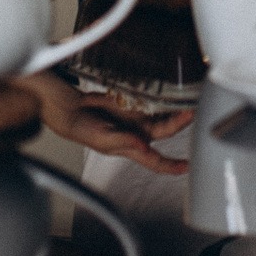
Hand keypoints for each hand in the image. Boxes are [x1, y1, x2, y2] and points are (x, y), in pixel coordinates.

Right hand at [17, 72, 192, 175]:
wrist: (65, 106)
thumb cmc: (79, 128)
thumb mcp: (102, 140)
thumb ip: (124, 143)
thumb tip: (146, 148)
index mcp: (130, 147)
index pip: (156, 160)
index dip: (173, 166)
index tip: (187, 167)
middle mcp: (135, 132)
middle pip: (164, 130)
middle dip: (179, 122)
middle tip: (191, 112)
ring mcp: (134, 114)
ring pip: (160, 112)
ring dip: (173, 108)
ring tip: (186, 99)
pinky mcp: (129, 98)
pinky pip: (149, 97)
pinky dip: (160, 95)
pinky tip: (168, 89)